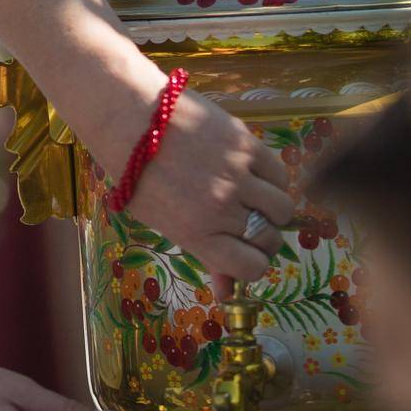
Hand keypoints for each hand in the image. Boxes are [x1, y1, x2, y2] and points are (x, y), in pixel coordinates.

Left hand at [129, 90, 292, 290]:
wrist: (128, 116)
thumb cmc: (137, 173)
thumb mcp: (162, 221)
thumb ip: (201, 252)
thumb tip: (228, 294)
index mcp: (196, 233)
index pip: (251, 267)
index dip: (253, 264)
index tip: (247, 252)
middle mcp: (221, 208)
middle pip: (269, 240)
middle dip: (264, 239)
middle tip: (249, 223)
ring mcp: (236, 175)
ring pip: (282, 209)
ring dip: (274, 210)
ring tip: (255, 199)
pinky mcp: (245, 144)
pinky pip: (280, 174)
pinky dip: (274, 180)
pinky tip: (256, 176)